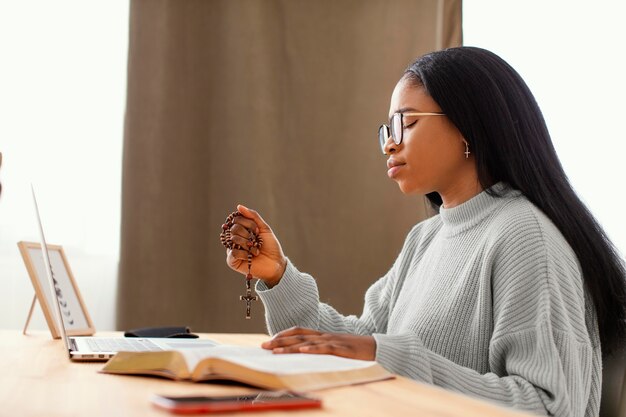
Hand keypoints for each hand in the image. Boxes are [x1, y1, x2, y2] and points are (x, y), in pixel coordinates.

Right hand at [225, 204, 286, 287]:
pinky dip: (244, 253)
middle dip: (248, 233)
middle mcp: (234, 239)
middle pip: (233, 228)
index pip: (236, 220)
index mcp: (241, 230)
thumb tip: (239, 206)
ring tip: (255, 250)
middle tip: (255, 240)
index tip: (257, 230)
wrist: (276, 262)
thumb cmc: (270, 246)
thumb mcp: (263, 229)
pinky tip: (250, 256)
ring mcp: (232, 250)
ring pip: (233, 239)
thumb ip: (253, 216)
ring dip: (247, 243)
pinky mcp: (232, 261)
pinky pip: (233, 253)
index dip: (247, 223)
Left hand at [261, 327, 375, 360]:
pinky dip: (313, 349)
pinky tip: (303, 351)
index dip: (283, 335)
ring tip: (276, 351)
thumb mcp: (335, 349)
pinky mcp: (342, 349)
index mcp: (322, 335)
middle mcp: (324, 336)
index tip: (269, 341)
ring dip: (290, 346)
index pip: (299, 331)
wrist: (377, 347)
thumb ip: (321, 349)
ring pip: (307, 342)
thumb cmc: (355, 351)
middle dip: (280, 341)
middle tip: (264, 346)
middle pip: (298, 336)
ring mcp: (333, 341)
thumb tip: (305, 355)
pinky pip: (325, 348)